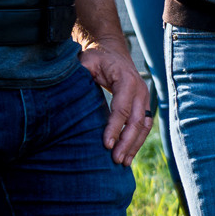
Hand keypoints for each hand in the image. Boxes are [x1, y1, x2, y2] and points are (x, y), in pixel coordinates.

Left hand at [75, 42, 154, 165]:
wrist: (113, 52)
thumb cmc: (97, 59)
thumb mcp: (87, 61)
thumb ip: (81, 74)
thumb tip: (70, 89)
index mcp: (127, 80)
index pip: (122, 109)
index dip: (115, 127)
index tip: (106, 145)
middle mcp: (140, 90)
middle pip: (137, 121)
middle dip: (127, 142)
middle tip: (116, 159)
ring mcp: (145, 98)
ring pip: (144, 126)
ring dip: (134, 145)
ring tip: (124, 162)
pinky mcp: (143, 105)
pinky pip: (144, 126)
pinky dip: (137, 140)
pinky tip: (128, 154)